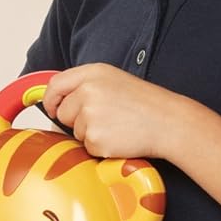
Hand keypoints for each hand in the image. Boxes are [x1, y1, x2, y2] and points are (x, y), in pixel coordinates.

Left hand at [41, 63, 180, 159]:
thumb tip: (58, 104)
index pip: (55, 85)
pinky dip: (100, 147)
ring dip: (91, 134)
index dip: (50, 100)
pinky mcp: (95, 138)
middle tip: (105, 119)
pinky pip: (87, 148)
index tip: (52, 109)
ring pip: (75, 132)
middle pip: (62, 113)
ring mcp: (90, 115)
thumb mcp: (114, 80)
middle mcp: (87, 91)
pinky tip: (119, 138)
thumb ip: (85, 86)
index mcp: (92, 73)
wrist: (169, 123)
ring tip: (117, 126)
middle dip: (77, 120)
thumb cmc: (146, 103)